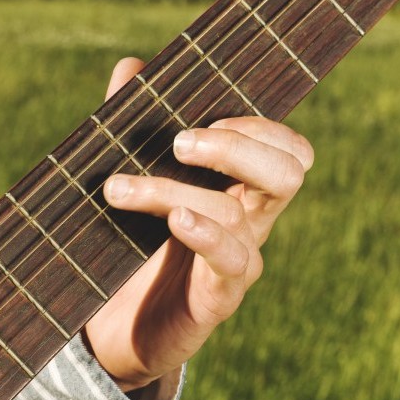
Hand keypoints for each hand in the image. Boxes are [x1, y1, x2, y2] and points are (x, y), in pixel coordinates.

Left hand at [84, 57, 313, 393]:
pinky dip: (207, 234)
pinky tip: (177, 220)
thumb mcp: (128, 183)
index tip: (203, 113)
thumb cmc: (128, 250)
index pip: (286, 148)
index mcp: (240, 188)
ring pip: (236, 212)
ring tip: (117, 189)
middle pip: (288, 171)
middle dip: (237, 146)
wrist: (112, 332)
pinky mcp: (218, 298)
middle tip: (178, 142)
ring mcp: (240, 261)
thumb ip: (131, 127)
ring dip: (172, 191)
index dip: (260, 125)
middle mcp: (252, 221)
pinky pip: (233, 262)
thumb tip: (132, 66)